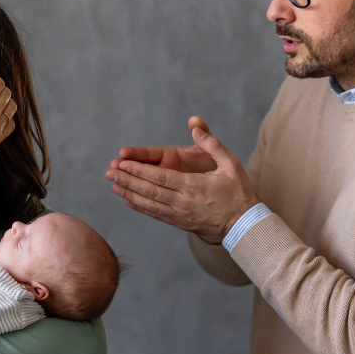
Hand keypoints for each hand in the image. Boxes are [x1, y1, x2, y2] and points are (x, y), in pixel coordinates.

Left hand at [106, 118, 258, 243]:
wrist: (244, 226)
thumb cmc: (239, 193)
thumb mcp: (232, 165)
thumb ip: (213, 144)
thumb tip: (195, 127)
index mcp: (194, 187)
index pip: (161, 178)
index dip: (140, 171)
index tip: (123, 164)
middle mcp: (184, 202)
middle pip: (150, 191)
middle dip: (128, 181)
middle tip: (110, 173)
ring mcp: (180, 215)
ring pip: (150, 204)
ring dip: (130, 195)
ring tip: (114, 186)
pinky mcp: (180, 224)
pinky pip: (156, 215)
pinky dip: (141, 208)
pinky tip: (128, 202)